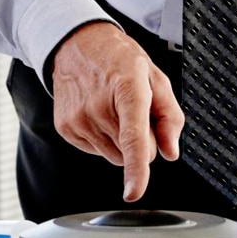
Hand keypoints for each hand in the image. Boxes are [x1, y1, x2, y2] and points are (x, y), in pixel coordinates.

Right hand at [51, 21, 184, 201]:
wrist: (77, 46)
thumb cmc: (120, 61)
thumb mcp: (156, 78)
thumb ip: (170, 117)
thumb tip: (170, 153)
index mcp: (127, 90)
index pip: (133, 137)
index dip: (136, 168)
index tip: (133, 191)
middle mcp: (99, 106)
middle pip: (131, 152)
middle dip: (141, 140)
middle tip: (132, 110)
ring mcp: (78, 119)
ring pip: (114, 156)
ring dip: (120, 140)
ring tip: (114, 109)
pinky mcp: (66, 129)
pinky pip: (96, 152)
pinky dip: (103, 139)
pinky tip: (98, 114)